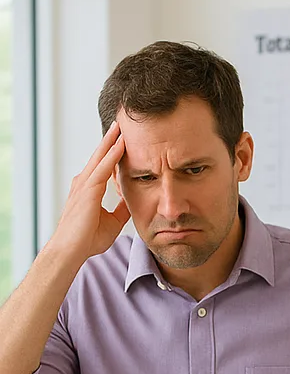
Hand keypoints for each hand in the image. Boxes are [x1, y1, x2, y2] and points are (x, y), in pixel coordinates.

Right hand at [50, 122, 129, 259]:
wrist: (72, 250)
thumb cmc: (88, 238)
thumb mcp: (113, 221)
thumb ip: (121, 208)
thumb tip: (133, 200)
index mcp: (89, 189)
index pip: (104, 166)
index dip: (113, 152)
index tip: (123, 139)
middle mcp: (84, 183)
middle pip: (100, 156)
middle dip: (110, 139)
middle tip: (120, 123)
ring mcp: (84, 185)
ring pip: (100, 158)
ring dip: (111, 142)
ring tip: (121, 126)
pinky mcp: (87, 191)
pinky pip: (102, 169)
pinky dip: (111, 156)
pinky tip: (120, 145)